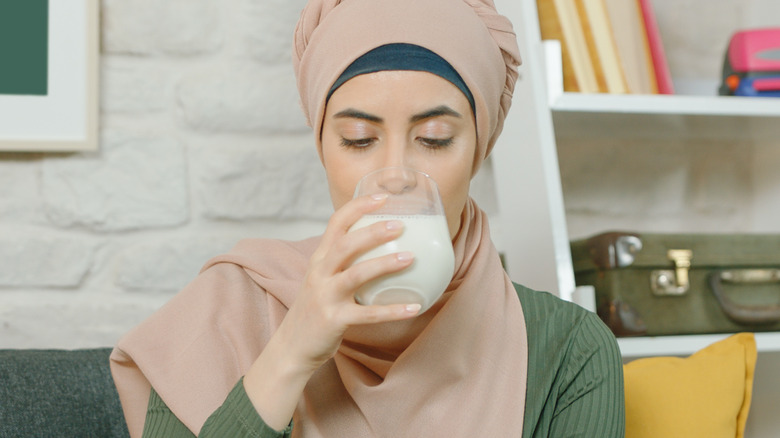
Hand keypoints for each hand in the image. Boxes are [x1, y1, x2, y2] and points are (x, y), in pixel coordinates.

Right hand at [281, 193, 419, 370]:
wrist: (292, 346)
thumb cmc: (317, 309)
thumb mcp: (324, 279)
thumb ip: (344, 263)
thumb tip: (382, 247)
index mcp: (319, 259)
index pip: (336, 223)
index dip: (358, 207)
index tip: (383, 196)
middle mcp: (320, 274)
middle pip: (346, 245)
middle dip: (373, 232)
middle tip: (400, 225)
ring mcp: (325, 297)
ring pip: (356, 275)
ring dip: (385, 264)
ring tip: (411, 258)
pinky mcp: (334, 320)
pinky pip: (368, 314)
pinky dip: (393, 311)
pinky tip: (414, 307)